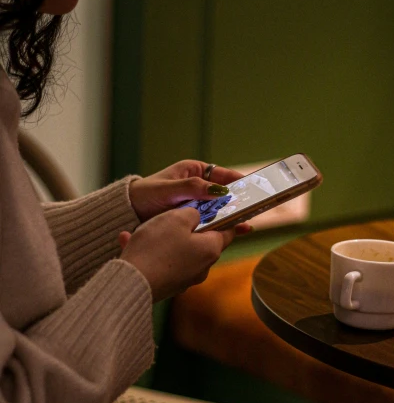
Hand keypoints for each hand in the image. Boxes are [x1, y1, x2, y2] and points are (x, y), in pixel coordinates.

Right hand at [118, 206, 238, 301]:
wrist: (132, 282)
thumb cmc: (158, 246)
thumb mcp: (177, 218)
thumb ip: (193, 213)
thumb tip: (197, 217)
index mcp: (211, 250)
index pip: (228, 232)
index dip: (224, 218)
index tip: (216, 208)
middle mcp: (203, 267)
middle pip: (201, 241)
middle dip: (187, 227)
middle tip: (171, 215)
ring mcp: (185, 279)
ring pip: (178, 251)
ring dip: (162, 238)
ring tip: (141, 229)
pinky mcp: (168, 285)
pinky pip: (162, 262)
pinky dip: (151, 251)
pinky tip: (128, 240)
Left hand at [129, 159, 244, 221]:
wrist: (128, 213)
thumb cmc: (145, 195)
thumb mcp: (168, 189)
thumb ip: (192, 188)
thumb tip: (218, 190)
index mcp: (194, 172)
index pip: (222, 174)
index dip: (238, 180)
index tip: (252, 185)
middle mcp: (199, 187)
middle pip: (225, 193)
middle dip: (239, 200)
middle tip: (255, 206)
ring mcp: (198, 204)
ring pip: (221, 208)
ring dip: (234, 215)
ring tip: (247, 222)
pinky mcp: (194, 218)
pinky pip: (213, 221)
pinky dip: (224, 225)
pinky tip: (237, 231)